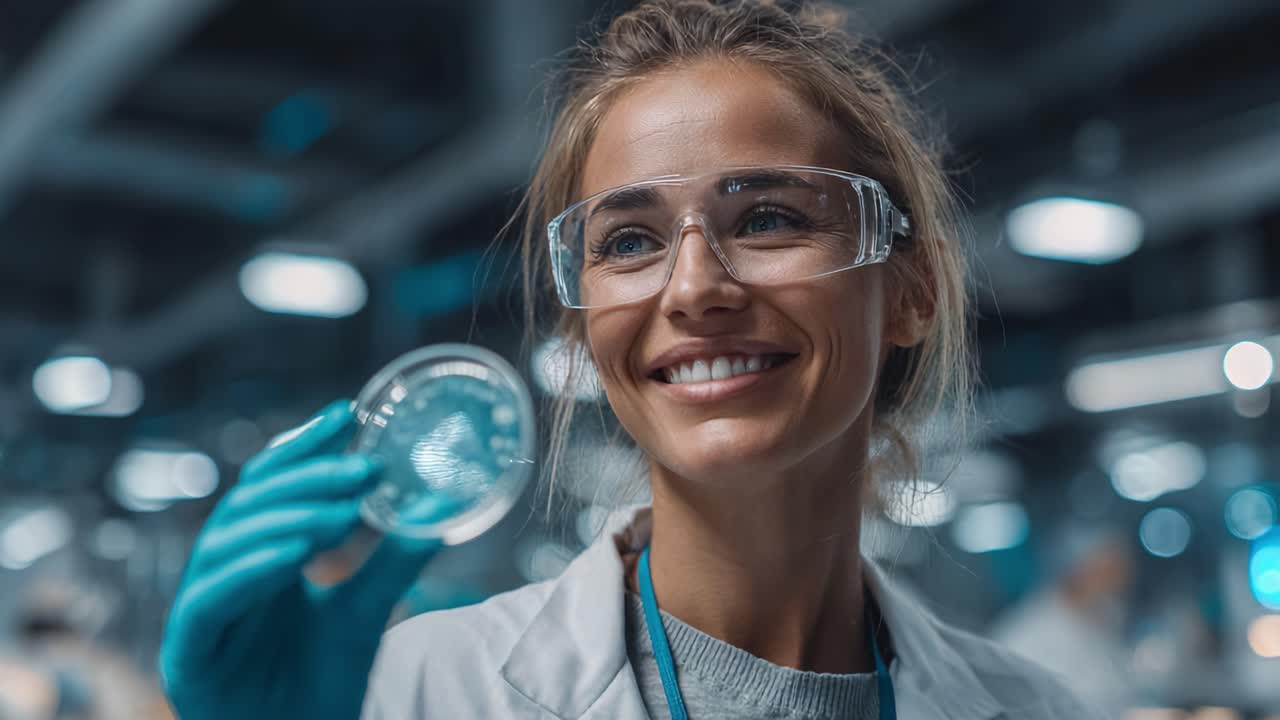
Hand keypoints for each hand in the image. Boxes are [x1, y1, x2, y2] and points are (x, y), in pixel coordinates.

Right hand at [159, 400, 449, 719]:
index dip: (305, 444)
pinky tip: (295, 556)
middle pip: (253, 503)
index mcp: (258, 553)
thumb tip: (445, 502)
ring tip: (344, 512)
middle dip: (308, 480)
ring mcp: (200, 608)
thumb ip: (395, 558)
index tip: (349, 412)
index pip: (274, 482)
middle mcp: (223, 570)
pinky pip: (213, 599)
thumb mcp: (365, 610)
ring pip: (228, 543)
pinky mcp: (187, 650)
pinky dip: (252, 571)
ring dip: (287, 521)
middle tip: (365, 468)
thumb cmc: (319, 684)